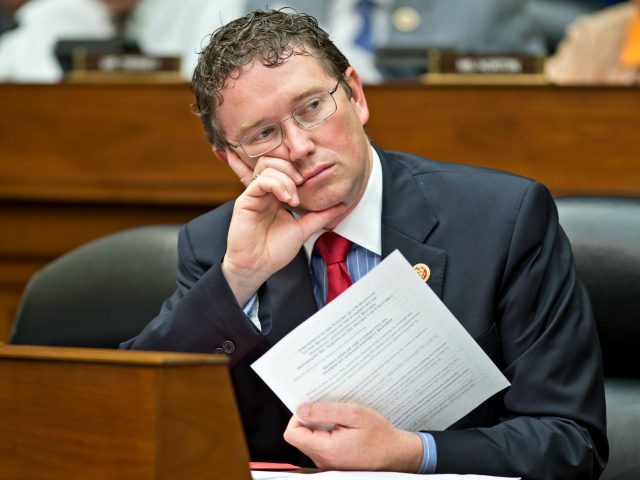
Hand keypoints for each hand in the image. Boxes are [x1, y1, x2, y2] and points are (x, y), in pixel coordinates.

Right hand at [222, 150, 345, 305]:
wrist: (257, 267)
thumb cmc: (275, 251)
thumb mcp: (304, 229)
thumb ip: (321, 216)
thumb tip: (341, 205)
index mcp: (277, 195)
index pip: (285, 167)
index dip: (299, 168)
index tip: (312, 182)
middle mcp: (264, 191)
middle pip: (275, 160)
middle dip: (293, 168)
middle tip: (303, 185)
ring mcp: (254, 194)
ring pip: (267, 166)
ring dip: (286, 177)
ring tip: (295, 198)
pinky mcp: (245, 200)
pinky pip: (260, 181)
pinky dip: (277, 185)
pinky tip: (287, 200)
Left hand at [284, 403, 421, 472]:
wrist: (397, 454)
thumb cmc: (380, 436)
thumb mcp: (354, 414)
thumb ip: (325, 411)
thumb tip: (301, 410)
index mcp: (326, 449)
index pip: (292, 433)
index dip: (298, 417)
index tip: (311, 408)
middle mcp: (323, 460)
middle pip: (300, 437)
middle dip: (311, 420)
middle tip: (329, 411)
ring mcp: (328, 464)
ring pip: (310, 441)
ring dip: (320, 428)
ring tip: (340, 421)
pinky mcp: (334, 463)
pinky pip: (321, 446)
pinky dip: (328, 435)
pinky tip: (343, 429)